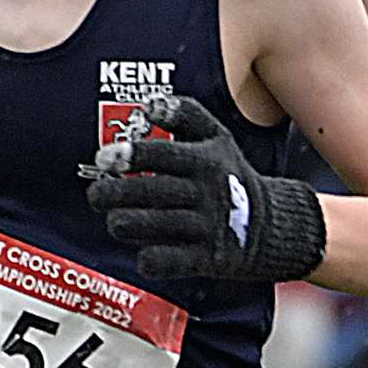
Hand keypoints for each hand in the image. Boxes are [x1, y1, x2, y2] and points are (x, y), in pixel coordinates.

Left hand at [87, 94, 325, 280]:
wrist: (272, 224)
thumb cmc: (228, 173)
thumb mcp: (215, 135)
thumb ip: (182, 113)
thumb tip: (148, 105)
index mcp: (206, 159)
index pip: (162, 155)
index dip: (130, 156)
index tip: (103, 158)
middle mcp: (207, 192)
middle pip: (152, 192)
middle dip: (114, 193)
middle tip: (95, 194)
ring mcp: (209, 227)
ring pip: (155, 226)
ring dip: (124, 224)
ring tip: (114, 220)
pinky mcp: (209, 259)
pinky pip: (169, 262)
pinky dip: (149, 259)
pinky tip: (142, 251)